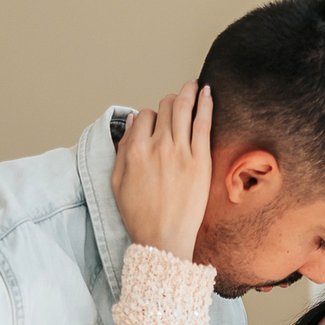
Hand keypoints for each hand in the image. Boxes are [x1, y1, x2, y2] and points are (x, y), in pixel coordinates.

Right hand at [111, 80, 212, 263]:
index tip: (156, 126)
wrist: (163, 240)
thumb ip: (122, 149)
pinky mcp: (200, 161)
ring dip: (187, 91)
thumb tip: (131, 122)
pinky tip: (207, 91)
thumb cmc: (139, 216)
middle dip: (169, 103)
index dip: (149, 118)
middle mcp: (156, 146)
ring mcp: (180, 152)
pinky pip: (203, 122)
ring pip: (183, 107)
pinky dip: (205, 103)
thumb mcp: (117, 182)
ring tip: (192, 84)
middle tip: (176, 104)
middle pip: (164, 107)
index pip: (143, 115)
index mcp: (134, 150)